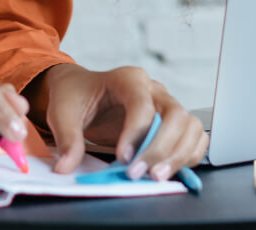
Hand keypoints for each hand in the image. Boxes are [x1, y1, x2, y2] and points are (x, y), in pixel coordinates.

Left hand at [32, 63, 207, 179]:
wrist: (83, 93)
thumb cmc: (76, 96)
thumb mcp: (63, 113)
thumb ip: (67, 138)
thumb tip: (66, 166)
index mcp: (128, 79)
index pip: (142, 104)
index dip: (136, 132)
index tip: (123, 158)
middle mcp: (154, 89)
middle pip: (175, 115)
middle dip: (162, 148)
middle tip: (142, 174)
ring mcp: (166, 106)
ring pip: (190, 127)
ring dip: (179, 155)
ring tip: (157, 177)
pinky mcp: (171, 124)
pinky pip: (193, 139)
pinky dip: (186, 157)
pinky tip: (167, 171)